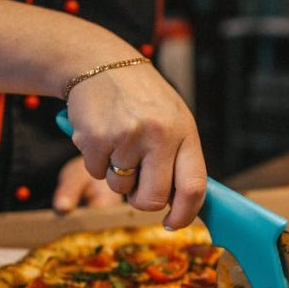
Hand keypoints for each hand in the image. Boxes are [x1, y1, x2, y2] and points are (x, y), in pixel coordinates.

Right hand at [64, 63, 206, 229]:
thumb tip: (178, 204)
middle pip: (154, 198)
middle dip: (142, 201)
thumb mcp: (171, 119)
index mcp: (184, 131)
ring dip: (115, 174)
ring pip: (120, 187)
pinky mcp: (97, 138)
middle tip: (136, 186)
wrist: (100, 63)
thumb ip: (178, 159)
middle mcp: (159, 134)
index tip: (173, 224)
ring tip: (117, 141)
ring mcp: (127, 136)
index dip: (185, 214)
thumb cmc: (140, 98)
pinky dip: (95, 161)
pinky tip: (100, 133)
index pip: (194, 187)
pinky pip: (96, 173)